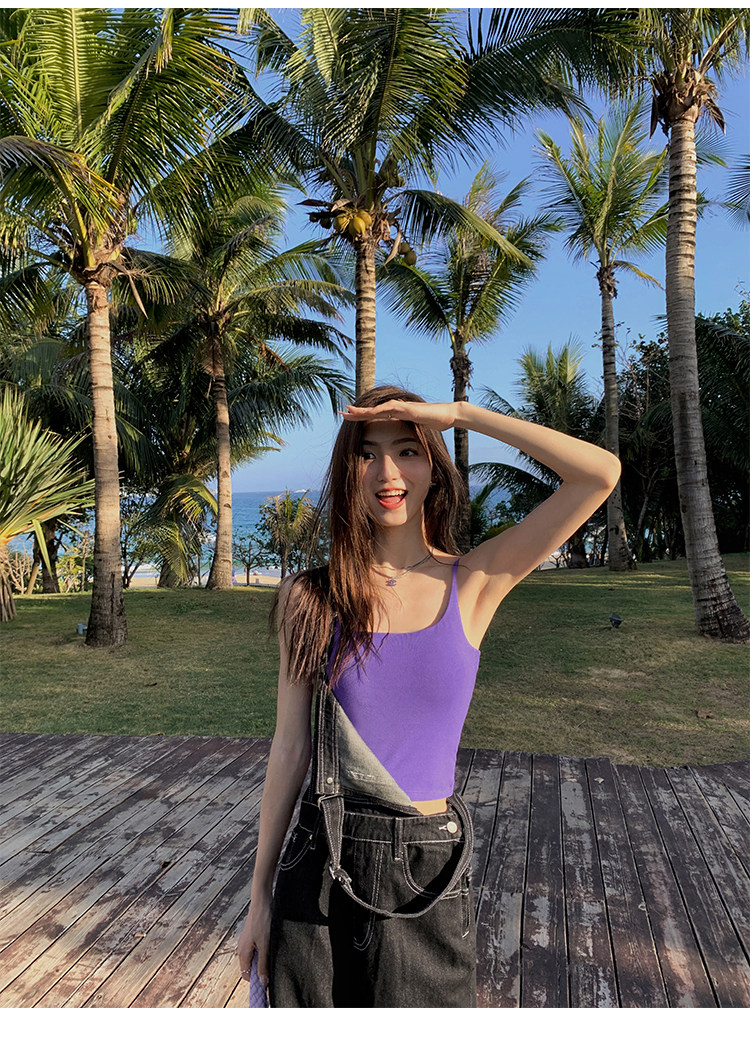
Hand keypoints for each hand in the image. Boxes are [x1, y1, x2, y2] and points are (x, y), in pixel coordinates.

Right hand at [237, 898, 270, 987]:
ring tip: (273, 955)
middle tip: (272, 969)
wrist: (262, 901)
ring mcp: (246, 941)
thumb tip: (262, 982)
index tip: (267, 983)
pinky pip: (256, 949)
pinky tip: (271, 946)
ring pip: (253, 958)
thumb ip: (263, 964)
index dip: (255, 981)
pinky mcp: (251, 935)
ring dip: (262, 960)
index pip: (246, 975)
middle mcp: (242, 948)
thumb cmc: (263, 921)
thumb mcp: (265, 945)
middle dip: (260, 970)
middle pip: (250, 967)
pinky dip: (262, 952)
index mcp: (243, 953)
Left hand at [341, 399, 456, 431]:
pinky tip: (368, 412)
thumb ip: (408, 435)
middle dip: (355, 413)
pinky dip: (378, 410)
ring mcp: (401, 407)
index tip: (347, 420)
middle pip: (371, 411)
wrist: (448, 415)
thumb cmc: (434, 424)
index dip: (361, 418)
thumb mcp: (417, 432)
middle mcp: (396, 409)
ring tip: (349, 411)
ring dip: (363, 410)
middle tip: (340, 413)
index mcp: (395, 415)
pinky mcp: (407, 408)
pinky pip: (390, 409)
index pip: (374, 417)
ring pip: (377, 408)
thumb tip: (404, 448)